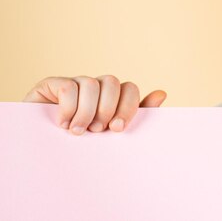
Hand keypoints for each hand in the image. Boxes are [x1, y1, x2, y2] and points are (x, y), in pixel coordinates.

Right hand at [23, 75, 166, 135]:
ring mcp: (73, 84)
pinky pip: (68, 86)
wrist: (42, 156)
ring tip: (78, 131)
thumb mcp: (110, 134)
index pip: (130, 88)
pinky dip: (68, 107)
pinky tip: (62, 124)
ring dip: (87, 111)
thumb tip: (161, 93)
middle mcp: (94, 87)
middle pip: (112, 81)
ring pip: (91, 83)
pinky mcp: (51, 85)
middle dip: (108, 108)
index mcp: (111, 97)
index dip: (128, 106)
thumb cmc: (81, 146)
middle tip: (98, 130)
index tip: (117, 128)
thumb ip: (135, 115)